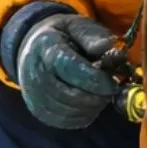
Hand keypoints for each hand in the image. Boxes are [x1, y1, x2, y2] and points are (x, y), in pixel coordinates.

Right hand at [16, 13, 117, 128]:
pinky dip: (82, 116)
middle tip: (110, 90)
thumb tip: (108, 47)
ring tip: (101, 95)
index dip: (95, 79)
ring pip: (67, 110)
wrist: (33, 49)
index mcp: (45, 48)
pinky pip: (64, 120)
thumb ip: (93, 36)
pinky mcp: (38, 110)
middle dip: (96, 96)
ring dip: (91, 107)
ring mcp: (33, 94)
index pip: (68, 68)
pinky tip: (90, 104)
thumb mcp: (77, 27)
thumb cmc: (64, 37)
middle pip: (68, 94)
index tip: (113, 82)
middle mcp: (34, 73)